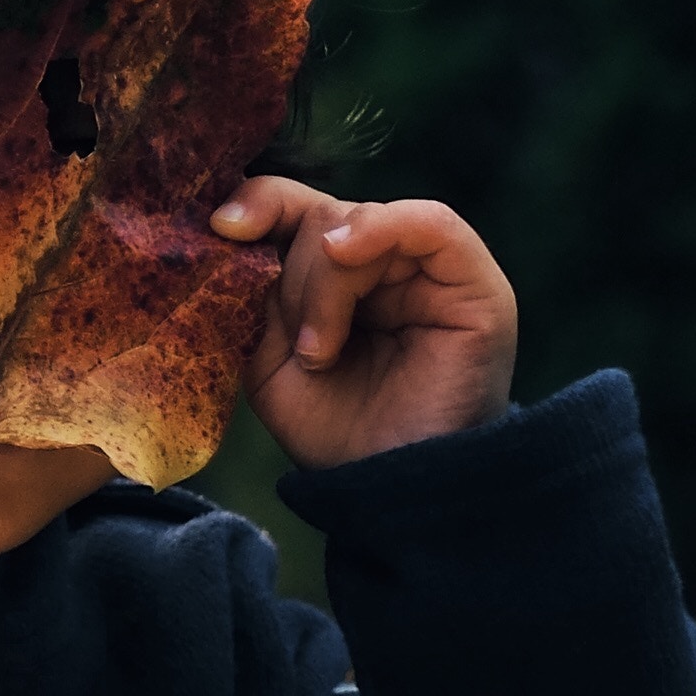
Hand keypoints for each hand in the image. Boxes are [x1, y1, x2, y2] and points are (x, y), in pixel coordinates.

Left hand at [211, 179, 517, 468]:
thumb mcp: (269, 358)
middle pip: (321, 215)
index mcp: (337, 278)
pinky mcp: (474, 284)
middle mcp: (386, 265)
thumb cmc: (336, 431)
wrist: (391, 491)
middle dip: (293, 279)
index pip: (296, 210)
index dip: (259, 205)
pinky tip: (344, 254)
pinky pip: (430, 223)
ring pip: (359, 221)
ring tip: (320, 352)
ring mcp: (432, 271)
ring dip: (325, 286)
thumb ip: (254, 292)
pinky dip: (378, 230)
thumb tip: (231, 224)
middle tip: (301, 349)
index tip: (221, 226)